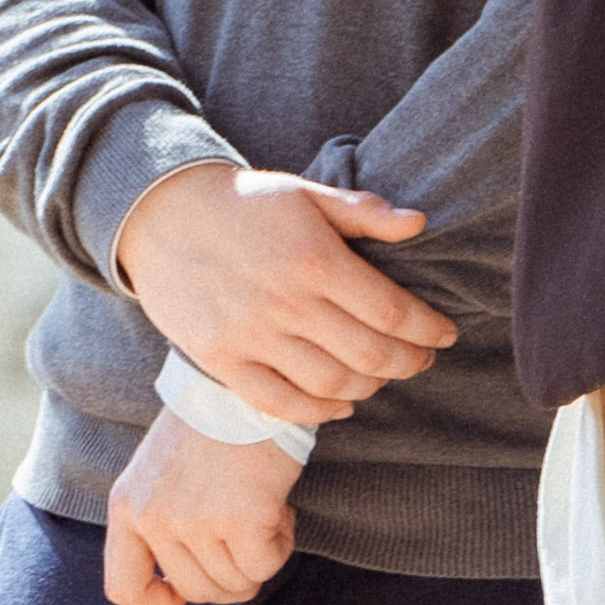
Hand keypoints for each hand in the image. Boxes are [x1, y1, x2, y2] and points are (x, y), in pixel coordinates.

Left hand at [101, 412, 299, 604]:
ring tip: (261, 511)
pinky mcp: (239, 518)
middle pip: (197, 592)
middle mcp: (154, 517)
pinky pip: (265, 566)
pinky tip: (279, 509)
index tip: (184, 590)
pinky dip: (281, 545)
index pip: (124, 588)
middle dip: (230, 574)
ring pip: (235, 584)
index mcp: (127, 506)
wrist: (242, 386)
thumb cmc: (209, 429)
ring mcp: (194, 520)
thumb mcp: (159, 475)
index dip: (159, 600)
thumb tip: (182, 589)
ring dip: (258, 556)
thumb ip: (160, 523)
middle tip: (244, 534)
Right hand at [111, 160, 451, 428]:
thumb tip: (419, 224)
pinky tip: (340, 402)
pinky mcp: (220, 358)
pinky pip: (280, 402)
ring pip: (331, 383)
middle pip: (369, 354)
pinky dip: (319, 411)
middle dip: (408, 362)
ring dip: (369, 387)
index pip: (392, 311)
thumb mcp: (304, 193)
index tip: (444, 333)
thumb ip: (362, 212)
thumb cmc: (243, 203)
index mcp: (313, 256)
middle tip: (420, 359)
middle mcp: (284, 300)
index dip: (428, 330)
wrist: (160, 213)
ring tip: (380, 376)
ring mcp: (249, 334)